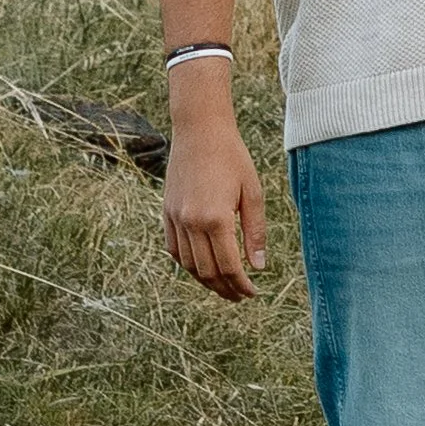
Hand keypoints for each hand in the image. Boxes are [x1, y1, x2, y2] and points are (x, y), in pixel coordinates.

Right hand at [163, 112, 267, 300]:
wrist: (200, 131)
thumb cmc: (232, 157)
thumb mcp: (252, 192)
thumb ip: (255, 232)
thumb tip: (257, 266)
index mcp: (216, 218)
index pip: (229, 266)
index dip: (241, 285)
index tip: (252, 293)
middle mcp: (191, 222)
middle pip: (207, 271)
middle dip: (225, 288)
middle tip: (240, 295)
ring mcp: (175, 219)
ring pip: (188, 265)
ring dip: (205, 281)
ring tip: (223, 286)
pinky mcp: (166, 213)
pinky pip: (174, 249)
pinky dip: (187, 264)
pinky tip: (201, 267)